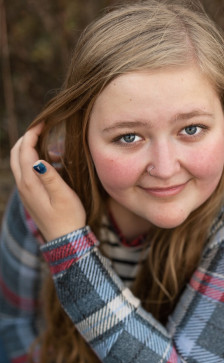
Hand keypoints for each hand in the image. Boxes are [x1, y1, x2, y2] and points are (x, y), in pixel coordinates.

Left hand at [10, 123, 85, 240]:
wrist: (65, 240)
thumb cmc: (69, 217)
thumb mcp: (63, 196)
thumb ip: (50, 177)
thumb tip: (38, 160)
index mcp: (30, 183)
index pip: (25, 151)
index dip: (32, 134)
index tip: (43, 122)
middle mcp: (23, 186)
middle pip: (15, 154)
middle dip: (25, 138)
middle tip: (41, 128)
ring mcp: (25, 192)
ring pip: (17, 163)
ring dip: (26, 148)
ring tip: (43, 140)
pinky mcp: (29, 196)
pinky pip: (23, 172)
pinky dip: (29, 160)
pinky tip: (45, 161)